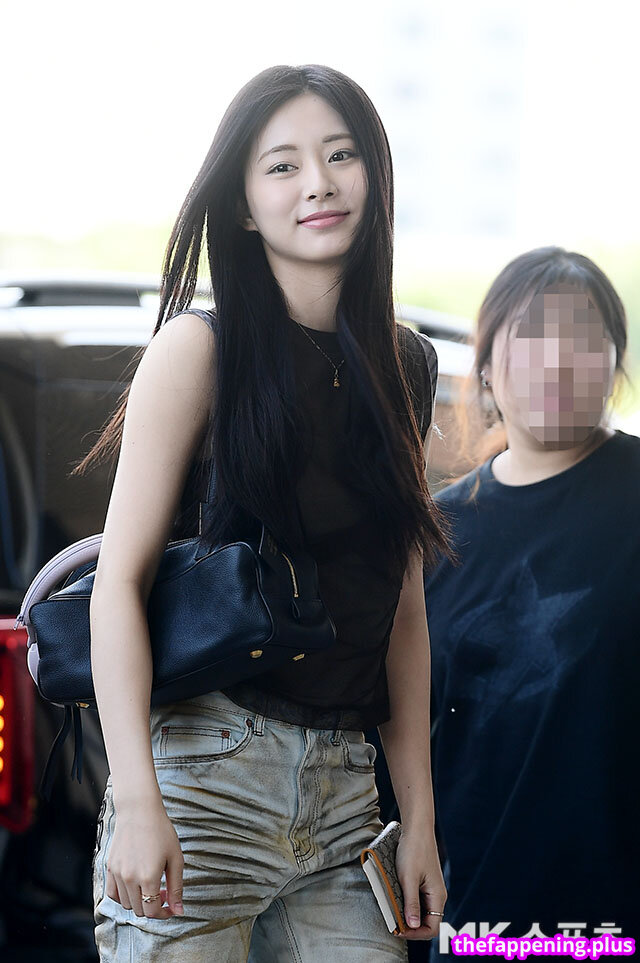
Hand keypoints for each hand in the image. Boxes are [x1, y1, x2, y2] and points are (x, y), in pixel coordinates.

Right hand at [105, 797, 184, 918]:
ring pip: (126, 904)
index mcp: (148, 877)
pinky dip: (123, 896)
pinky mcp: (110, 867)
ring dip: (139, 901)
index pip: (152, 912)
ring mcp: (118, 873)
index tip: (171, 907)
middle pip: (139, 910)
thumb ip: (176, 887)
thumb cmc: (161, 832)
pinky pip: (113, 893)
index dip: (164, 913)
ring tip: (149, 885)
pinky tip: (135, 884)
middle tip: (163, 891)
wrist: (139, 811)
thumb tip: (178, 911)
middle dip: (153, 906)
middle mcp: (130, 878)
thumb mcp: (176, 858)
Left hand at [393, 825, 446, 940]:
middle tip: (392, 924)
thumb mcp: (408, 878)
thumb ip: (411, 903)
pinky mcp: (424, 882)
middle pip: (427, 922)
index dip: (415, 934)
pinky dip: (407, 905)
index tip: (398, 930)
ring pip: (421, 912)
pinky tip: (396, 900)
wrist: (417, 828)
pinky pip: (418, 900)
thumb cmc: (413, 850)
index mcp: (437, 897)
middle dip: (410, 927)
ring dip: (407, 915)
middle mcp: (437, 895)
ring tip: (392, 913)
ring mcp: (431, 889)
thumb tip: (412, 925)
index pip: (432, 928)